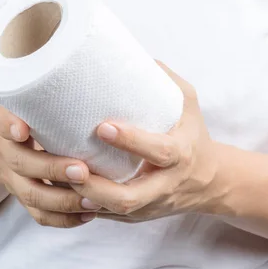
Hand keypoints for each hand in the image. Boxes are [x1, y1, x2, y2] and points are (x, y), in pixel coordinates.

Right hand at [0, 106, 100, 227]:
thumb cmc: (27, 117)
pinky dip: (64, 219)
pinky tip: (88, 214)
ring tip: (93, 200)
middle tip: (82, 171)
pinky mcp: (24, 199)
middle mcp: (5, 152)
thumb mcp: (29, 102)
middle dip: (53, 169)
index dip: (10, 125)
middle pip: (23, 164)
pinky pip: (40, 215)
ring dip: (63, 200)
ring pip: (32, 195)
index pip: (0, 121)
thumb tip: (90, 84)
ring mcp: (14, 180)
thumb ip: (48, 95)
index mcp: (3, 124)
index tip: (22, 130)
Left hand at [71, 62, 218, 222]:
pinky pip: (108, 216)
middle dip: (98, 184)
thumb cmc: (193, 134)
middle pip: (131, 196)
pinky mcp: (138, 216)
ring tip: (58, 178)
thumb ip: (164, 79)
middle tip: (71, 164)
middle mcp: (166, 185)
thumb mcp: (189, 103)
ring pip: (115, 211)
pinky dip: (85, 205)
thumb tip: (129, 51)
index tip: (102, 127)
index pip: (158, 152)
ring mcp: (151, 205)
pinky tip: (62, 190)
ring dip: (86, 197)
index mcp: (180, 154)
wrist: (210, 181)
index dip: (131, 142)